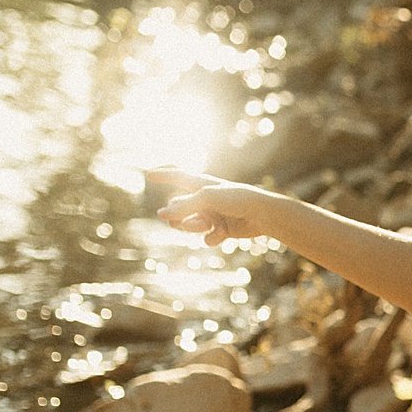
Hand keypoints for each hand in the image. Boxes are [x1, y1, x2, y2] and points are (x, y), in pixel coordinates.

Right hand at [147, 167, 275, 245]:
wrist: (263, 215)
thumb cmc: (236, 199)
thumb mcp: (206, 199)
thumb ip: (183, 207)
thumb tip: (160, 215)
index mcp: (202, 184)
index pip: (178, 176)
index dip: (163, 175)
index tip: (148, 174)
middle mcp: (206, 199)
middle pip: (179, 208)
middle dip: (176, 215)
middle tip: (173, 222)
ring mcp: (213, 214)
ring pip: (191, 225)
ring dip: (194, 226)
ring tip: (206, 224)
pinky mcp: (223, 229)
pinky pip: (207, 237)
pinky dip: (211, 237)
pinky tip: (222, 234)